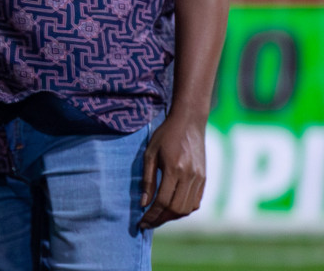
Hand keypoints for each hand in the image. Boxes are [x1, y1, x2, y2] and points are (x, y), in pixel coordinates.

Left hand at [139, 113, 206, 228]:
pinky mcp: (204, 179)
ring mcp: (200, 178)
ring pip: (187, 208)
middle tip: (148, 223)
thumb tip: (144, 203)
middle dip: (161, 219)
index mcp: (174, 169)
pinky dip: (184, 209)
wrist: (189, 122)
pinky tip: (172, 209)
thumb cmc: (165, 135)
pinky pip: (196, 202)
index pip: (163, 201)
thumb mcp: (149, 154)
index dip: (152, 215)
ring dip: (172, 216)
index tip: (142, 222)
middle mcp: (190, 176)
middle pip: (176, 209)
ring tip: (158, 217)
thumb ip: (147, 180)